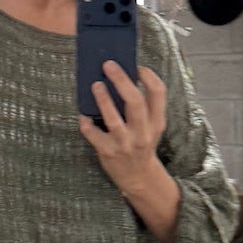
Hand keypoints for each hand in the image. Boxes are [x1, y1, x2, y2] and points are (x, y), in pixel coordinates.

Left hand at [78, 62, 166, 193]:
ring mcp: (124, 143)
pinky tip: (84, 114)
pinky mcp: (107, 152)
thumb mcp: (151, 126)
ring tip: (96, 85)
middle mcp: (142, 133)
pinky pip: (93, 133)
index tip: (137, 67)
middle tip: (108, 65)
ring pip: (113, 119)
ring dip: (103, 99)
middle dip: (121, 80)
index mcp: (156, 122)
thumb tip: (123, 76)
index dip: (148, 76)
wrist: (138, 177)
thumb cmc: (141, 144)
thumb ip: (144, 106)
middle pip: (135, 102)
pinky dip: (86, 122)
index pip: (158, 93)